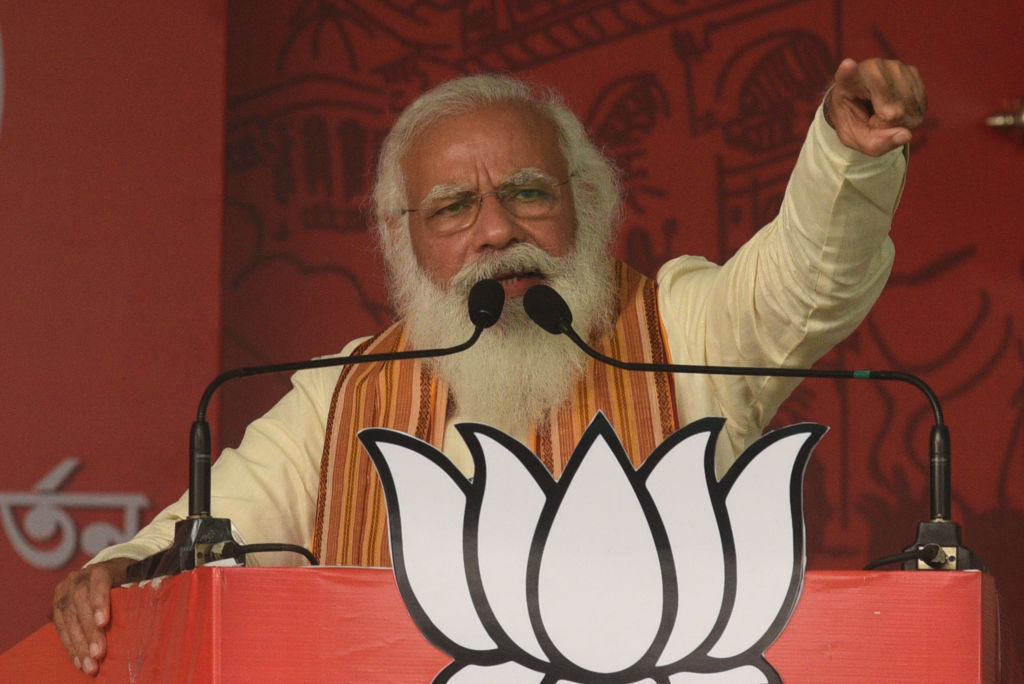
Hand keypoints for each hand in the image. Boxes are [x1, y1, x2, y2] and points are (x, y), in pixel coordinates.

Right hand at [52, 557, 131, 675]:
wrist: (104, 572)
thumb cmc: (125, 580)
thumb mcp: (134, 580)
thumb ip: (138, 591)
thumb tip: (153, 609)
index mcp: (101, 569)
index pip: (99, 582)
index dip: (99, 601)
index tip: (103, 622)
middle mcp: (79, 578)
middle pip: (80, 603)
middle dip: (89, 632)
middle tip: (98, 654)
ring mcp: (64, 590)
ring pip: (67, 618)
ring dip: (78, 644)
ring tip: (89, 664)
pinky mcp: (57, 605)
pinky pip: (60, 627)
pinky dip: (70, 645)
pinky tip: (79, 660)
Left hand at [825, 57, 925, 155]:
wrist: (863, 106)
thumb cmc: (855, 121)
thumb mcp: (857, 140)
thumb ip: (876, 144)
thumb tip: (906, 135)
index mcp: (847, 83)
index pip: (848, 77)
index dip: (849, 72)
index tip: (847, 66)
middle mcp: (871, 68)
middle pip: (893, 110)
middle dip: (887, 125)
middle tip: (873, 120)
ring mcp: (895, 66)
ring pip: (909, 107)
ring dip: (900, 120)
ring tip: (884, 113)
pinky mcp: (912, 71)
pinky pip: (920, 104)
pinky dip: (911, 114)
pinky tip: (897, 108)